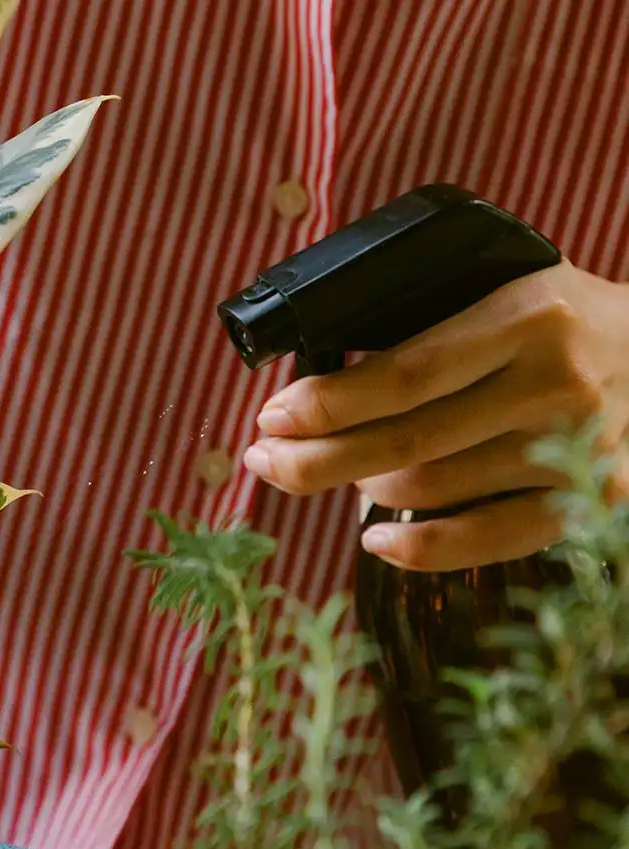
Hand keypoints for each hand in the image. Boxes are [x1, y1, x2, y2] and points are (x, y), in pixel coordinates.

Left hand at [242, 262, 628, 570]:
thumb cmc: (566, 325)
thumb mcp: (511, 292)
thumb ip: (435, 330)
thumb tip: (321, 390)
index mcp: (529, 316)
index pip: (404, 375)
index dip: (327, 406)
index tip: (272, 419)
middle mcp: (555, 384)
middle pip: (405, 443)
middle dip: (317, 459)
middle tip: (267, 461)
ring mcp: (573, 448)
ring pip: (431, 491)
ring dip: (366, 491)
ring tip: (345, 476)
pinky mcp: (587, 502)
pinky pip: (482, 541)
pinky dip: (417, 550)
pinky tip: (376, 541)